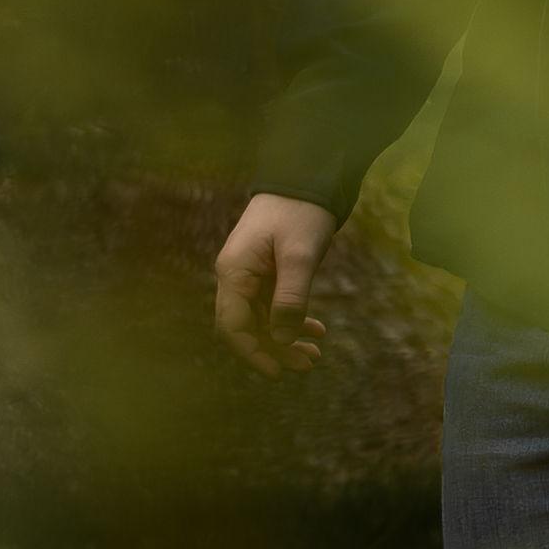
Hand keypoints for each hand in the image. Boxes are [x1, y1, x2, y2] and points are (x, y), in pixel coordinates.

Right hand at [214, 192, 339, 370]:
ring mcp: (251, 273)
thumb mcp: (300, 256)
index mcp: (234, 272)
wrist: (306, 177)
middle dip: (275, 348)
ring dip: (286, 336)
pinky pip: (274, 304)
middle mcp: (236, 275)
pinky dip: (293, 318)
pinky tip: (316, 329)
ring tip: (315, 352)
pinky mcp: (267, 270)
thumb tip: (283, 340)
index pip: (232, 324)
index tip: (277, 371)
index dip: (252, 351)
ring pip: (263, 317)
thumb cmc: (300, 213)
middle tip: (308, 363)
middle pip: (248, 325)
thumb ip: (291, 298)